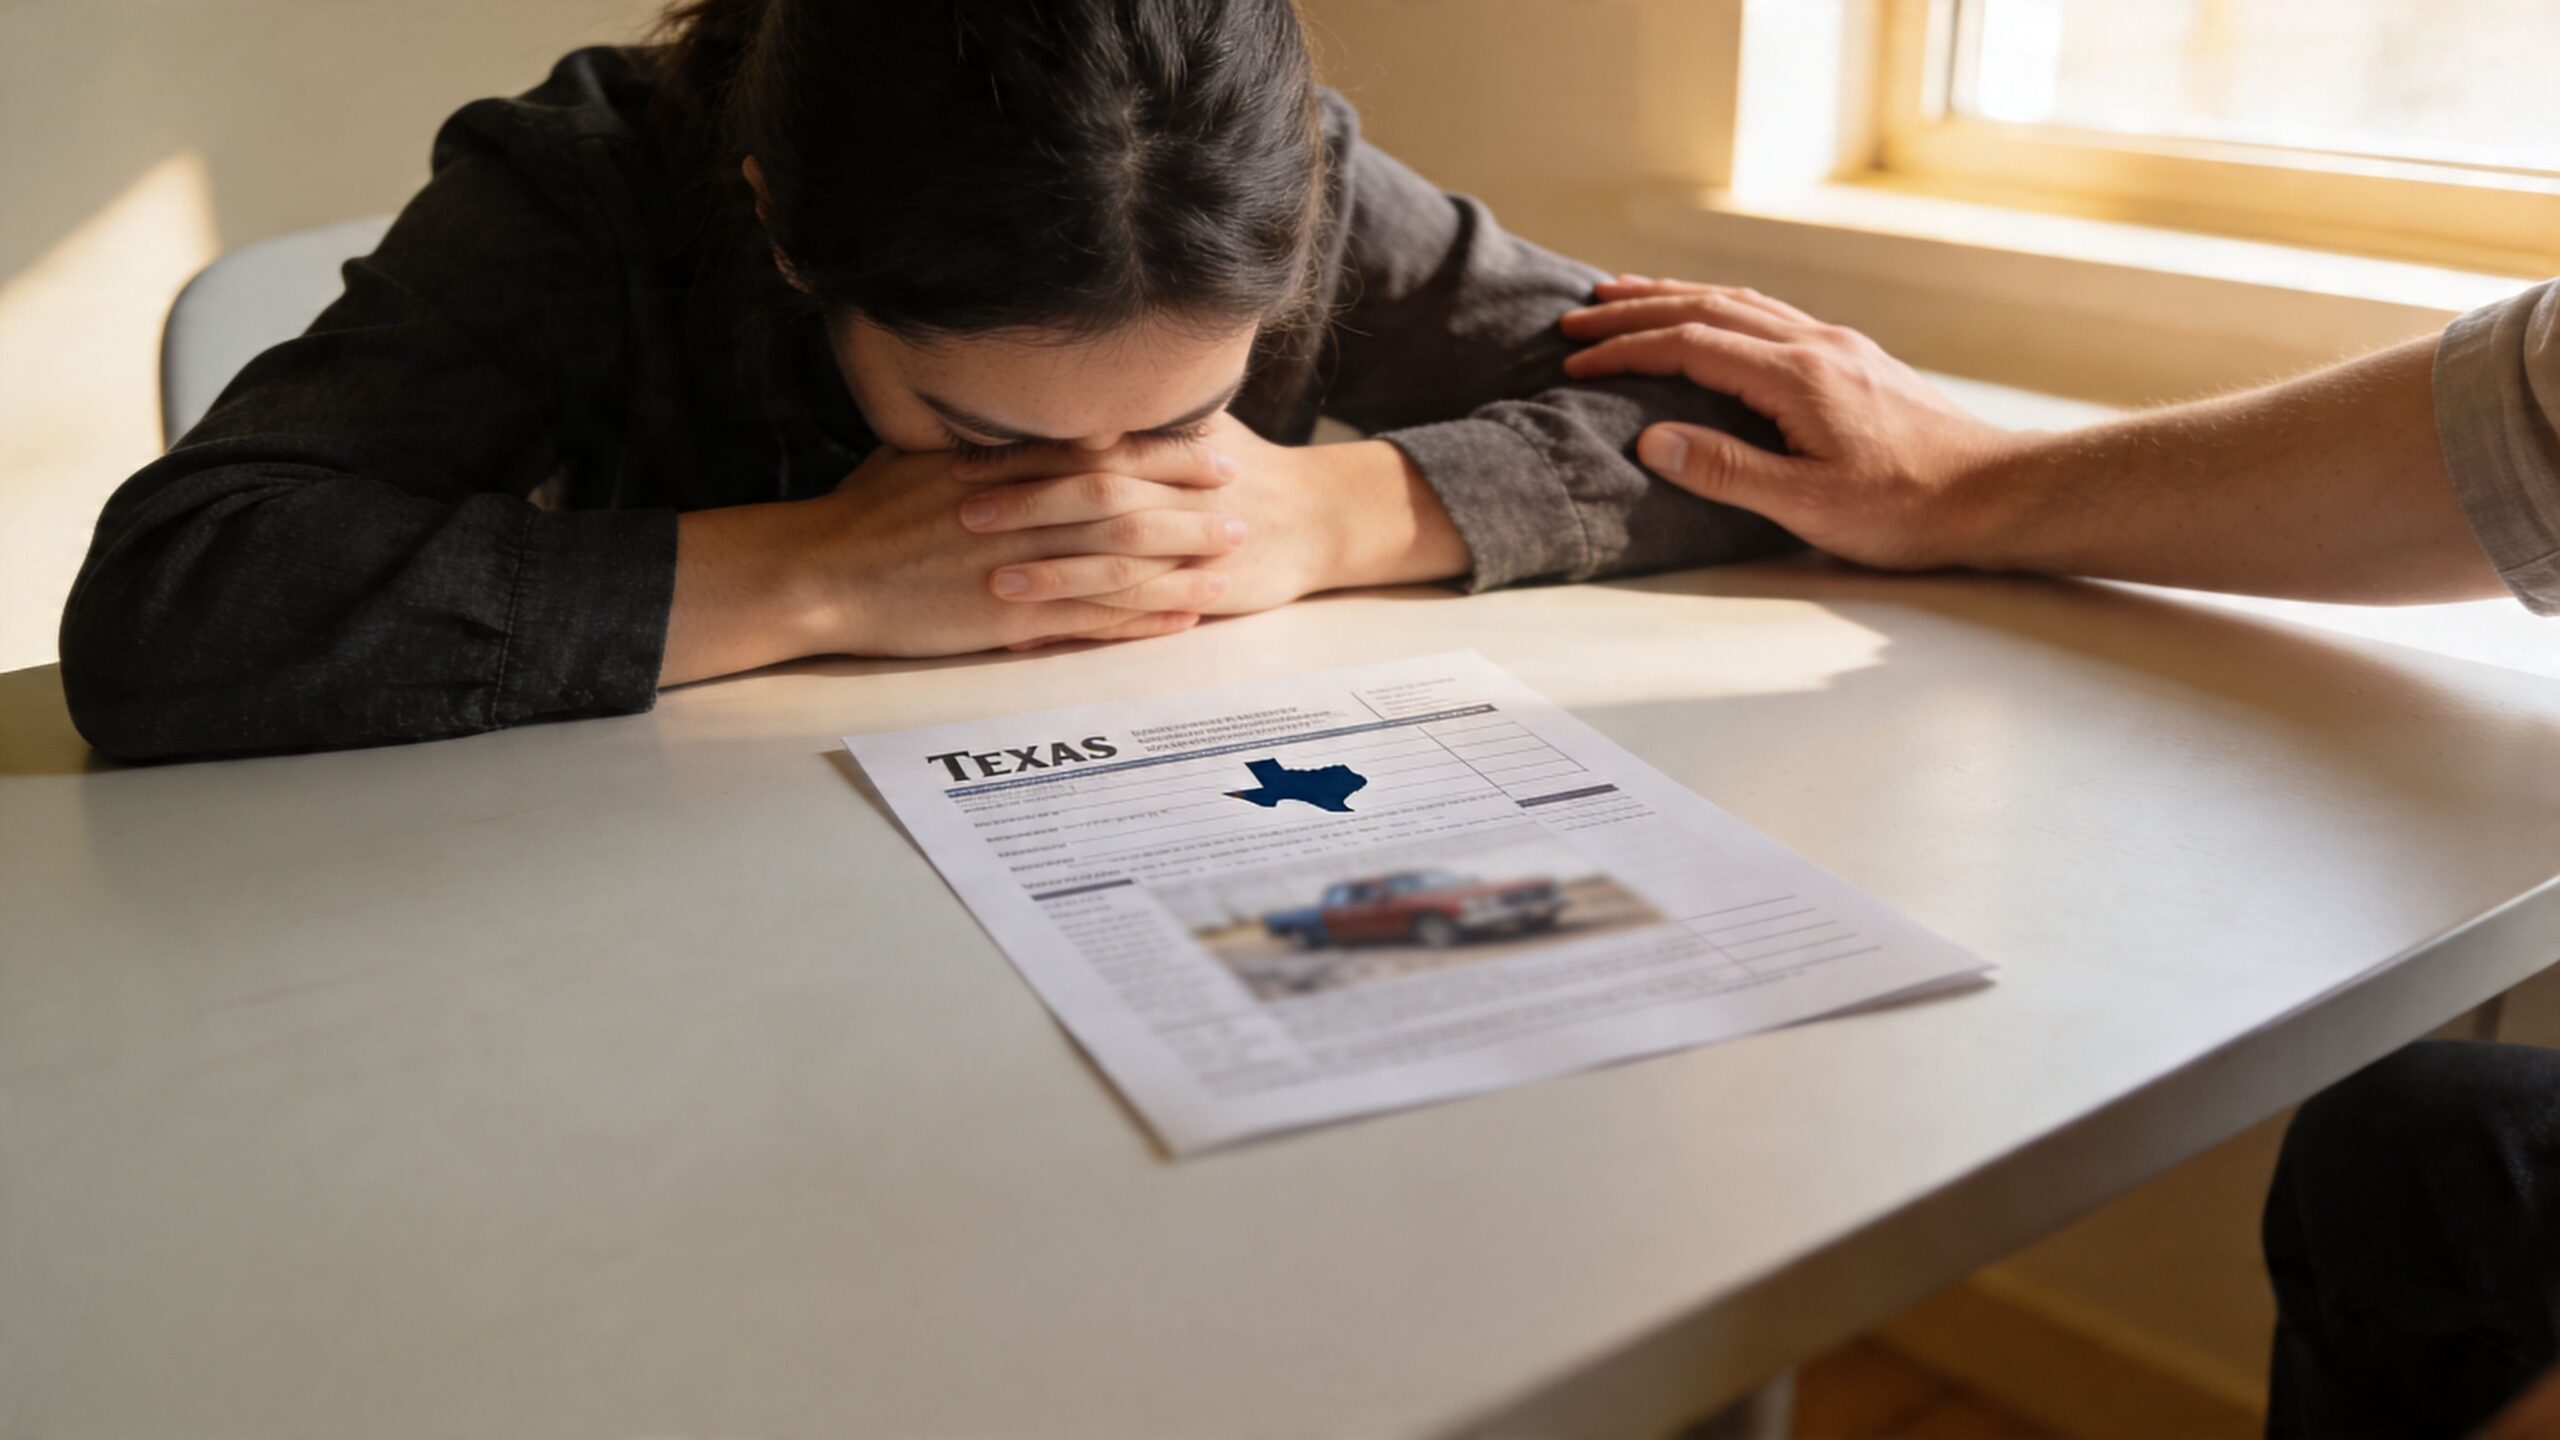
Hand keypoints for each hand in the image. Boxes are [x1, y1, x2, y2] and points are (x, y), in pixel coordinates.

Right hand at [808, 435, 1245, 656]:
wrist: (822, 575)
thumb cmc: (863, 513)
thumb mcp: (919, 453)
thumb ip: (978, 438)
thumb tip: (1012, 410)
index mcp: (1001, 466)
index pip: (1099, 448)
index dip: (1162, 446)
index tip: (1209, 439)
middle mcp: (1019, 511)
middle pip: (1123, 499)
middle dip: (1187, 496)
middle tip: (1239, 493)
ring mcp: (1018, 568)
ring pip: (1119, 562)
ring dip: (1181, 559)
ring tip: (1229, 555)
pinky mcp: (1009, 621)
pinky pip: (1092, 621)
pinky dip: (1142, 619)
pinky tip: (1183, 616)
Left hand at [955, 411, 1460, 643]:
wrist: (1319, 516)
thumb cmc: (1244, 466)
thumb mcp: (1196, 425)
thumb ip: (1135, 414)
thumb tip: (1051, 386)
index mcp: (1168, 443)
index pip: (1089, 442)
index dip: (1028, 450)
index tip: (967, 457)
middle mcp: (1178, 490)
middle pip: (1096, 493)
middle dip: (1028, 503)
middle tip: (960, 510)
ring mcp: (1192, 543)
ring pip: (1116, 557)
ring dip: (1053, 570)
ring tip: (991, 580)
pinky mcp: (1202, 588)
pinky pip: (1139, 610)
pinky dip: (1090, 622)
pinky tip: (1043, 633)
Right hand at [1560, 276, 2021, 570]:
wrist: (1993, 493)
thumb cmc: (1906, 509)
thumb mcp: (1808, 504)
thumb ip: (1727, 471)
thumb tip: (1652, 440)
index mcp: (1797, 375)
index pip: (1690, 344)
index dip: (1626, 350)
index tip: (1576, 362)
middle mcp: (1815, 344)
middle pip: (1707, 306)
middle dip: (1636, 309)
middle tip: (1578, 315)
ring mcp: (1837, 346)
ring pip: (1739, 301)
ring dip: (1676, 296)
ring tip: (1625, 294)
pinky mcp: (1851, 359)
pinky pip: (1769, 313)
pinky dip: (1719, 306)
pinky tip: (1709, 315)